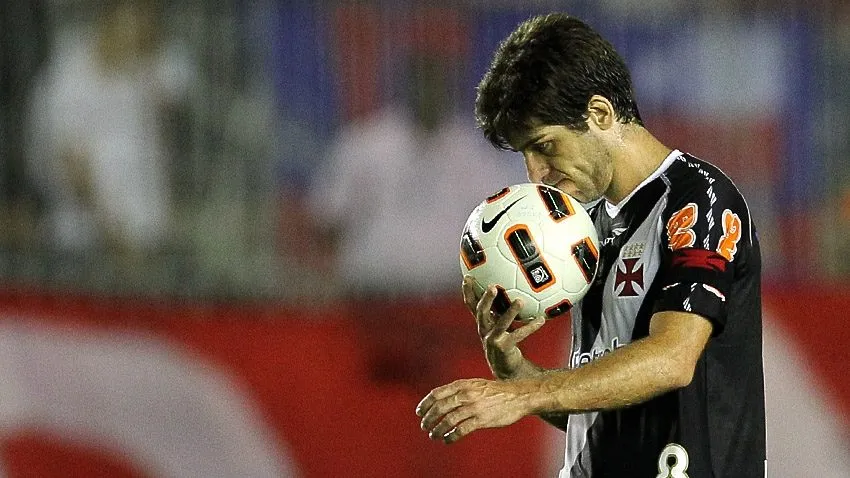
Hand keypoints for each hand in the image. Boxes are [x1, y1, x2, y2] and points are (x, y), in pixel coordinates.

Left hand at [416, 378, 533, 443]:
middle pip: (439, 408)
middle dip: (429, 419)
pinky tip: (447, 440)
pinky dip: (451, 436)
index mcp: (462, 384)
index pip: (436, 394)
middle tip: (424, 426)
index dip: (425, 404)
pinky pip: (461, 430)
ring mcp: (474, 407)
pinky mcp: (482, 420)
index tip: (419, 413)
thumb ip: (459, 390)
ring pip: (448, 420)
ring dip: (437, 429)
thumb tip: (440, 400)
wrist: (518, 396)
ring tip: (433, 435)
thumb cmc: (495, 391)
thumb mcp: (475, 384)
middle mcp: (466, 394)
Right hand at [462, 276, 545, 378]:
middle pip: (481, 313)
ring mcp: (493, 340)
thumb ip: (502, 308)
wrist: (506, 367)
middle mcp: (484, 330)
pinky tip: (541, 319)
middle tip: (493, 287)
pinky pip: (518, 335)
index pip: (471, 305)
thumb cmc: (505, 340)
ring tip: (520, 301)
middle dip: (486, 299)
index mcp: (482, 322)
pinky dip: (530, 326)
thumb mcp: (500, 323)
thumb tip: (515, 285)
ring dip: (510, 312)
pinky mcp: (504, 348)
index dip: (467, 291)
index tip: (468, 276)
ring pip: (501, 324)